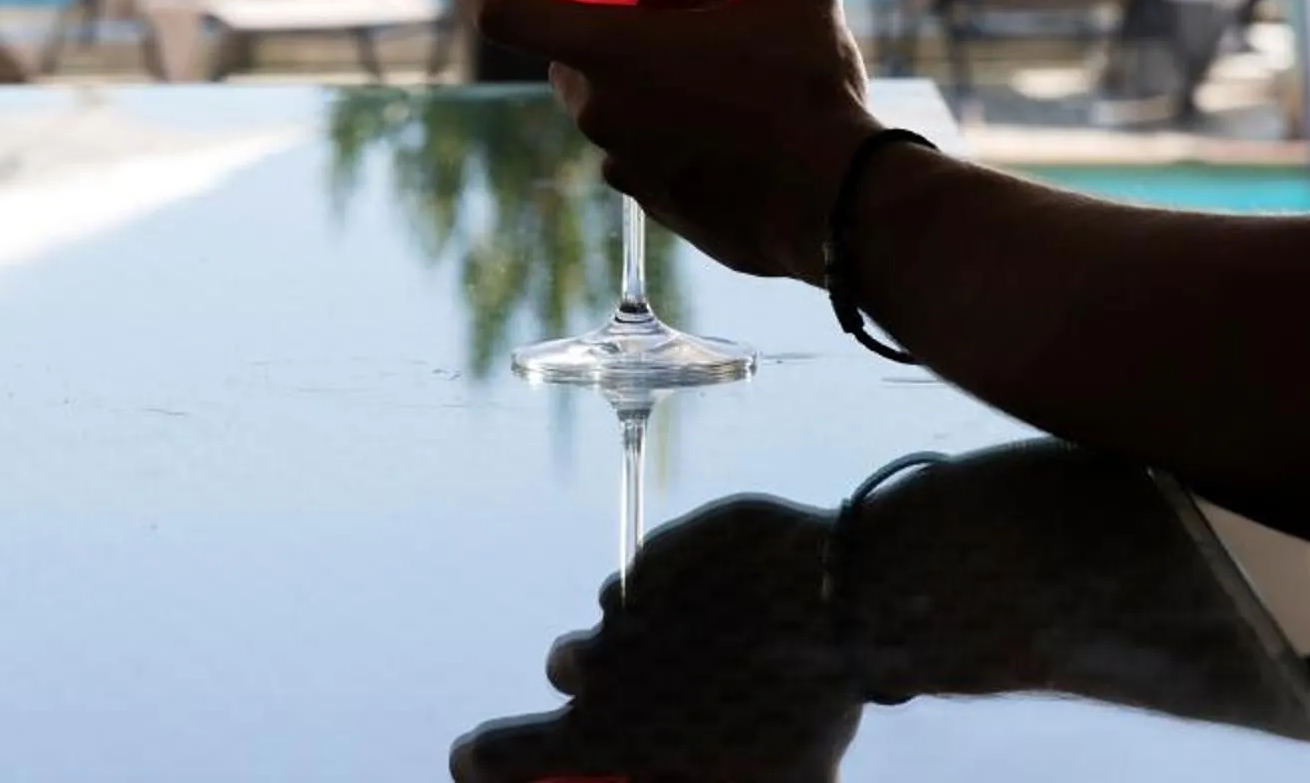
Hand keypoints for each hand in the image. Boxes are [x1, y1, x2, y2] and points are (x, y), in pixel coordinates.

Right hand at [449, 494, 861, 782]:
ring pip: (614, 612)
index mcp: (608, 732)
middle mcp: (603, 662)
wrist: (840, 597)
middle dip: (595, 675)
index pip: (502, 754)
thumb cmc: (807, 711)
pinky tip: (741, 592)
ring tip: (711, 633)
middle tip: (655, 680)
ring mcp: (631, 598)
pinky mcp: (664, 547)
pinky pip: (657, 569)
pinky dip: (686, 583)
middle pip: (567, 666)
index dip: (480, 761)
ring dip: (641, 625)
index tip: (469, 759)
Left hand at [453, 0, 881, 282]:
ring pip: (611, 116)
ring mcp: (627, 171)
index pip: (499, 14)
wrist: (841, 204)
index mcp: (609, 53)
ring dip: (643, 93)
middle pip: (568, 64)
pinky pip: (648, 162)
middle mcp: (601, 115)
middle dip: (600, 38)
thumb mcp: (806, 0)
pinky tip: (733, 131)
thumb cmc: (805, 90)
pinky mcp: (661, 213)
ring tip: (707, 74)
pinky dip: (673, 142)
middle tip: (649, 15)